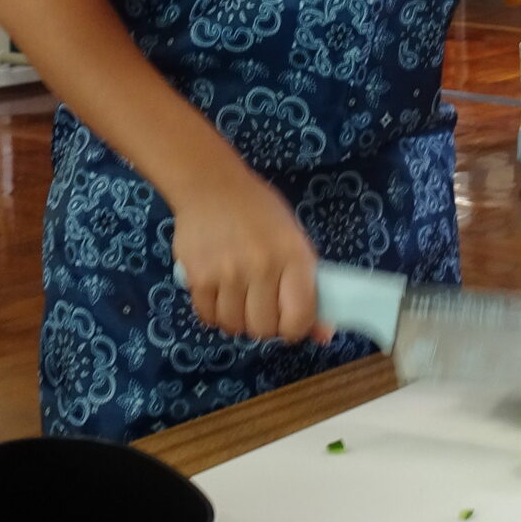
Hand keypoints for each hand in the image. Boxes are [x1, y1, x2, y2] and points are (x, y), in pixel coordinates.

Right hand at [169, 171, 326, 343]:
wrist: (211, 186)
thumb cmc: (259, 212)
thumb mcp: (294, 241)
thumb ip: (309, 288)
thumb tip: (323, 335)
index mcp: (293, 257)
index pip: (299, 318)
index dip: (296, 328)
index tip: (289, 321)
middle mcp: (261, 267)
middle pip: (264, 328)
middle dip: (265, 324)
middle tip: (262, 307)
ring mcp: (227, 273)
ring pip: (235, 326)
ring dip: (239, 320)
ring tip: (240, 299)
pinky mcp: (197, 277)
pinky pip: (208, 317)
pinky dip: (215, 313)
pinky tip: (220, 294)